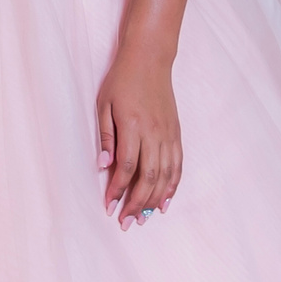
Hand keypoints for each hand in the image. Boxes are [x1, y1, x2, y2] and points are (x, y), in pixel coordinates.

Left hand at [96, 51, 181, 226]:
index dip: (118, 189)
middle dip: (136, 203)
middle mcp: (154, 132)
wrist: (150, 58)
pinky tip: (165, 201)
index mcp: (133, 125)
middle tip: (126, 222)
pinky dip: (172, 185)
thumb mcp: (104, 103)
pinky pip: (177, 165)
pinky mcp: (176, 133)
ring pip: (165, 175)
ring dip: (154, 200)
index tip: (109, 205)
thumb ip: (105, 136)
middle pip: (148, 177)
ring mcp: (168, 134)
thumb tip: (103, 165)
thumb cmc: (122, 80)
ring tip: (143, 218)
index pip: (127, 166)